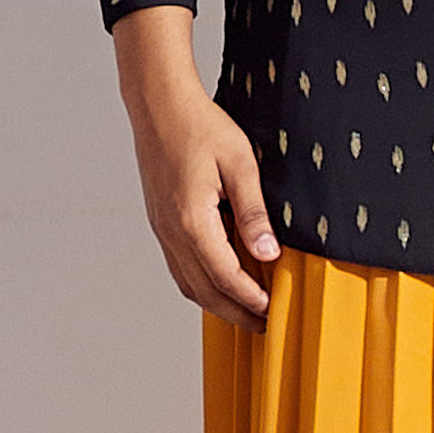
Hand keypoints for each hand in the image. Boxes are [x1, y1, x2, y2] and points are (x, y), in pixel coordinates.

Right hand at [113, 7, 280, 332]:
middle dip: (234, 312)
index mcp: (192, 221)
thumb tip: (268, 253)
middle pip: (203, 290)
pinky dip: (200, 283)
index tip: (273, 311)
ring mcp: (161, 229)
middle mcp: (172, 232)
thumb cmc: (201, 127)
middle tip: (263, 325)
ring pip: (187, 282)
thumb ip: (253, 212)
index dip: (250, 298)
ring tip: (244, 310)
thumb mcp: (240, 163)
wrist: (160, 106)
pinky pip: (179, 265)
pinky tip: (218, 281)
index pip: (225, 276)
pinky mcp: (160, 222)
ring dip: (215, 302)